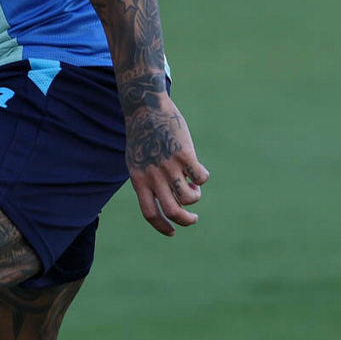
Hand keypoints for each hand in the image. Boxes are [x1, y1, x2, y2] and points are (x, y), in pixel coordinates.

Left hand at [124, 95, 209, 236]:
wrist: (145, 108)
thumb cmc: (141, 135)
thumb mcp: (136, 161)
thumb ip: (146, 180)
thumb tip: (165, 197)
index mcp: (139, 180)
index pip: (150, 213)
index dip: (163, 227)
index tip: (173, 231)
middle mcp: (153, 176)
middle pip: (173, 210)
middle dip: (186, 220)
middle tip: (193, 218)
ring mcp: (169, 166)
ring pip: (190, 197)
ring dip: (195, 195)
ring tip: (192, 184)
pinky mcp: (184, 154)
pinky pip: (201, 178)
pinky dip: (203, 178)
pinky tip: (197, 168)